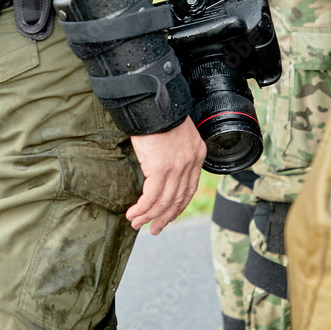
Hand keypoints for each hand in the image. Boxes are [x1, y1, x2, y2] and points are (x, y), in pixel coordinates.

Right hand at [126, 117, 205, 234]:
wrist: (154, 100)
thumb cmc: (160, 112)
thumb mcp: (176, 132)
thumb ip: (175, 150)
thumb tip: (163, 163)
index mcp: (197, 154)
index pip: (189, 189)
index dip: (177, 206)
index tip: (167, 215)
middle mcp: (190, 164)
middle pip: (178, 199)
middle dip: (164, 217)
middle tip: (154, 229)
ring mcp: (176, 168)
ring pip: (164, 201)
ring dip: (149, 215)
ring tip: (137, 223)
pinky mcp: (160, 169)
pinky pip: (151, 196)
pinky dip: (142, 208)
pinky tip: (134, 213)